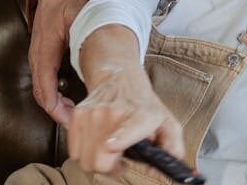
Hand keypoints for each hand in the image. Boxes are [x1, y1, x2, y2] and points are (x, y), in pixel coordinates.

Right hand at [28, 0, 86, 124]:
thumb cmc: (70, 4)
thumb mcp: (82, 15)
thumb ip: (89, 31)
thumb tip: (102, 47)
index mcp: (47, 44)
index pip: (45, 79)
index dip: (53, 99)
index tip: (64, 114)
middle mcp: (38, 53)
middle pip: (41, 89)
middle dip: (56, 109)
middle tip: (74, 121)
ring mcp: (38, 57)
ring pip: (41, 88)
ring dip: (55, 104)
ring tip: (73, 114)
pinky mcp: (42, 59)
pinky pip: (44, 82)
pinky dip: (53, 95)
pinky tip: (66, 101)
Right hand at [68, 66, 183, 174]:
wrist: (120, 78)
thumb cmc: (143, 105)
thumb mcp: (167, 124)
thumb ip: (172, 149)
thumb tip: (155, 170)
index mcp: (143, 116)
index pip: (129, 129)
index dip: (120, 139)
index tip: (112, 145)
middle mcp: (115, 114)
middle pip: (99, 161)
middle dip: (109, 169)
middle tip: (119, 161)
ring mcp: (94, 114)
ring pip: (84, 160)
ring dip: (96, 161)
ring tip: (110, 151)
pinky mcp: (78, 115)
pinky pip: (74, 151)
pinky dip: (85, 152)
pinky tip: (98, 143)